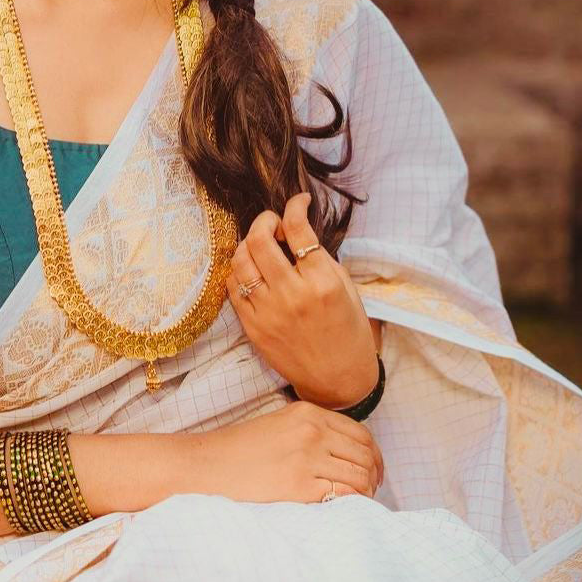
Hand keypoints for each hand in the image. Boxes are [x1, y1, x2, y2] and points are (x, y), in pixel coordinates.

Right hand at [184, 398, 383, 503]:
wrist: (205, 466)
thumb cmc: (237, 451)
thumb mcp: (278, 426)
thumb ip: (310, 431)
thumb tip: (344, 454)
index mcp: (307, 413)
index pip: (361, 434)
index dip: (374, 456)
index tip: (375, 471)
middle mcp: (312, 431)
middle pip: (365, 455)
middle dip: (374, 475)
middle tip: (371, 491)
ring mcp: (307, 457)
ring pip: (359, 476)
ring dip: (366, 492)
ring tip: (358, 503)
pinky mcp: (300, 486)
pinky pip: (344, 495)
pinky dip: (353, 503)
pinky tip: (345, 509)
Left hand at [226, 194, 378, 407]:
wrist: (338, 380)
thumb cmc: (348, 331)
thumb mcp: (347, 289)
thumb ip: (321, 259)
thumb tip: (295, 230)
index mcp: (323, 282)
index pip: (298, 229)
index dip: (294, 206)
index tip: (297, 202)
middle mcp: (292, 295)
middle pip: (260, 240)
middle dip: (264, 221)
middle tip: (273, 223)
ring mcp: (268, 312)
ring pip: (240, 261)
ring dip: (248, 244)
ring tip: (261, 246)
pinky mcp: (253, 327)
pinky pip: (233, 287)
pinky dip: (240, 271)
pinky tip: (253, 269)